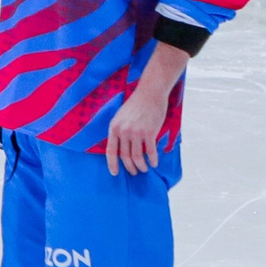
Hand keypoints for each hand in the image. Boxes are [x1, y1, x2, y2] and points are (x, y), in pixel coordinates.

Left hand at [104, 43, 188, 174]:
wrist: (149, 93)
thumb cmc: (136, 104)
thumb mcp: (120, 116)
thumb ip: (119, 131)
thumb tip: (120, 147)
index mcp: (114, 127)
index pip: (110, 151)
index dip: (112, 164)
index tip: (114, 173)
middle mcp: (123, 131)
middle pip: (125, 156)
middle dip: (130, 167)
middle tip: (134, 172)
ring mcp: (136, 132)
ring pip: (137, 157)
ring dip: (141, 166)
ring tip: (144, 169)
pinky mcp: (149, 132)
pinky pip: (150, 152)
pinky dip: (153, 160)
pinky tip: (154, 163)